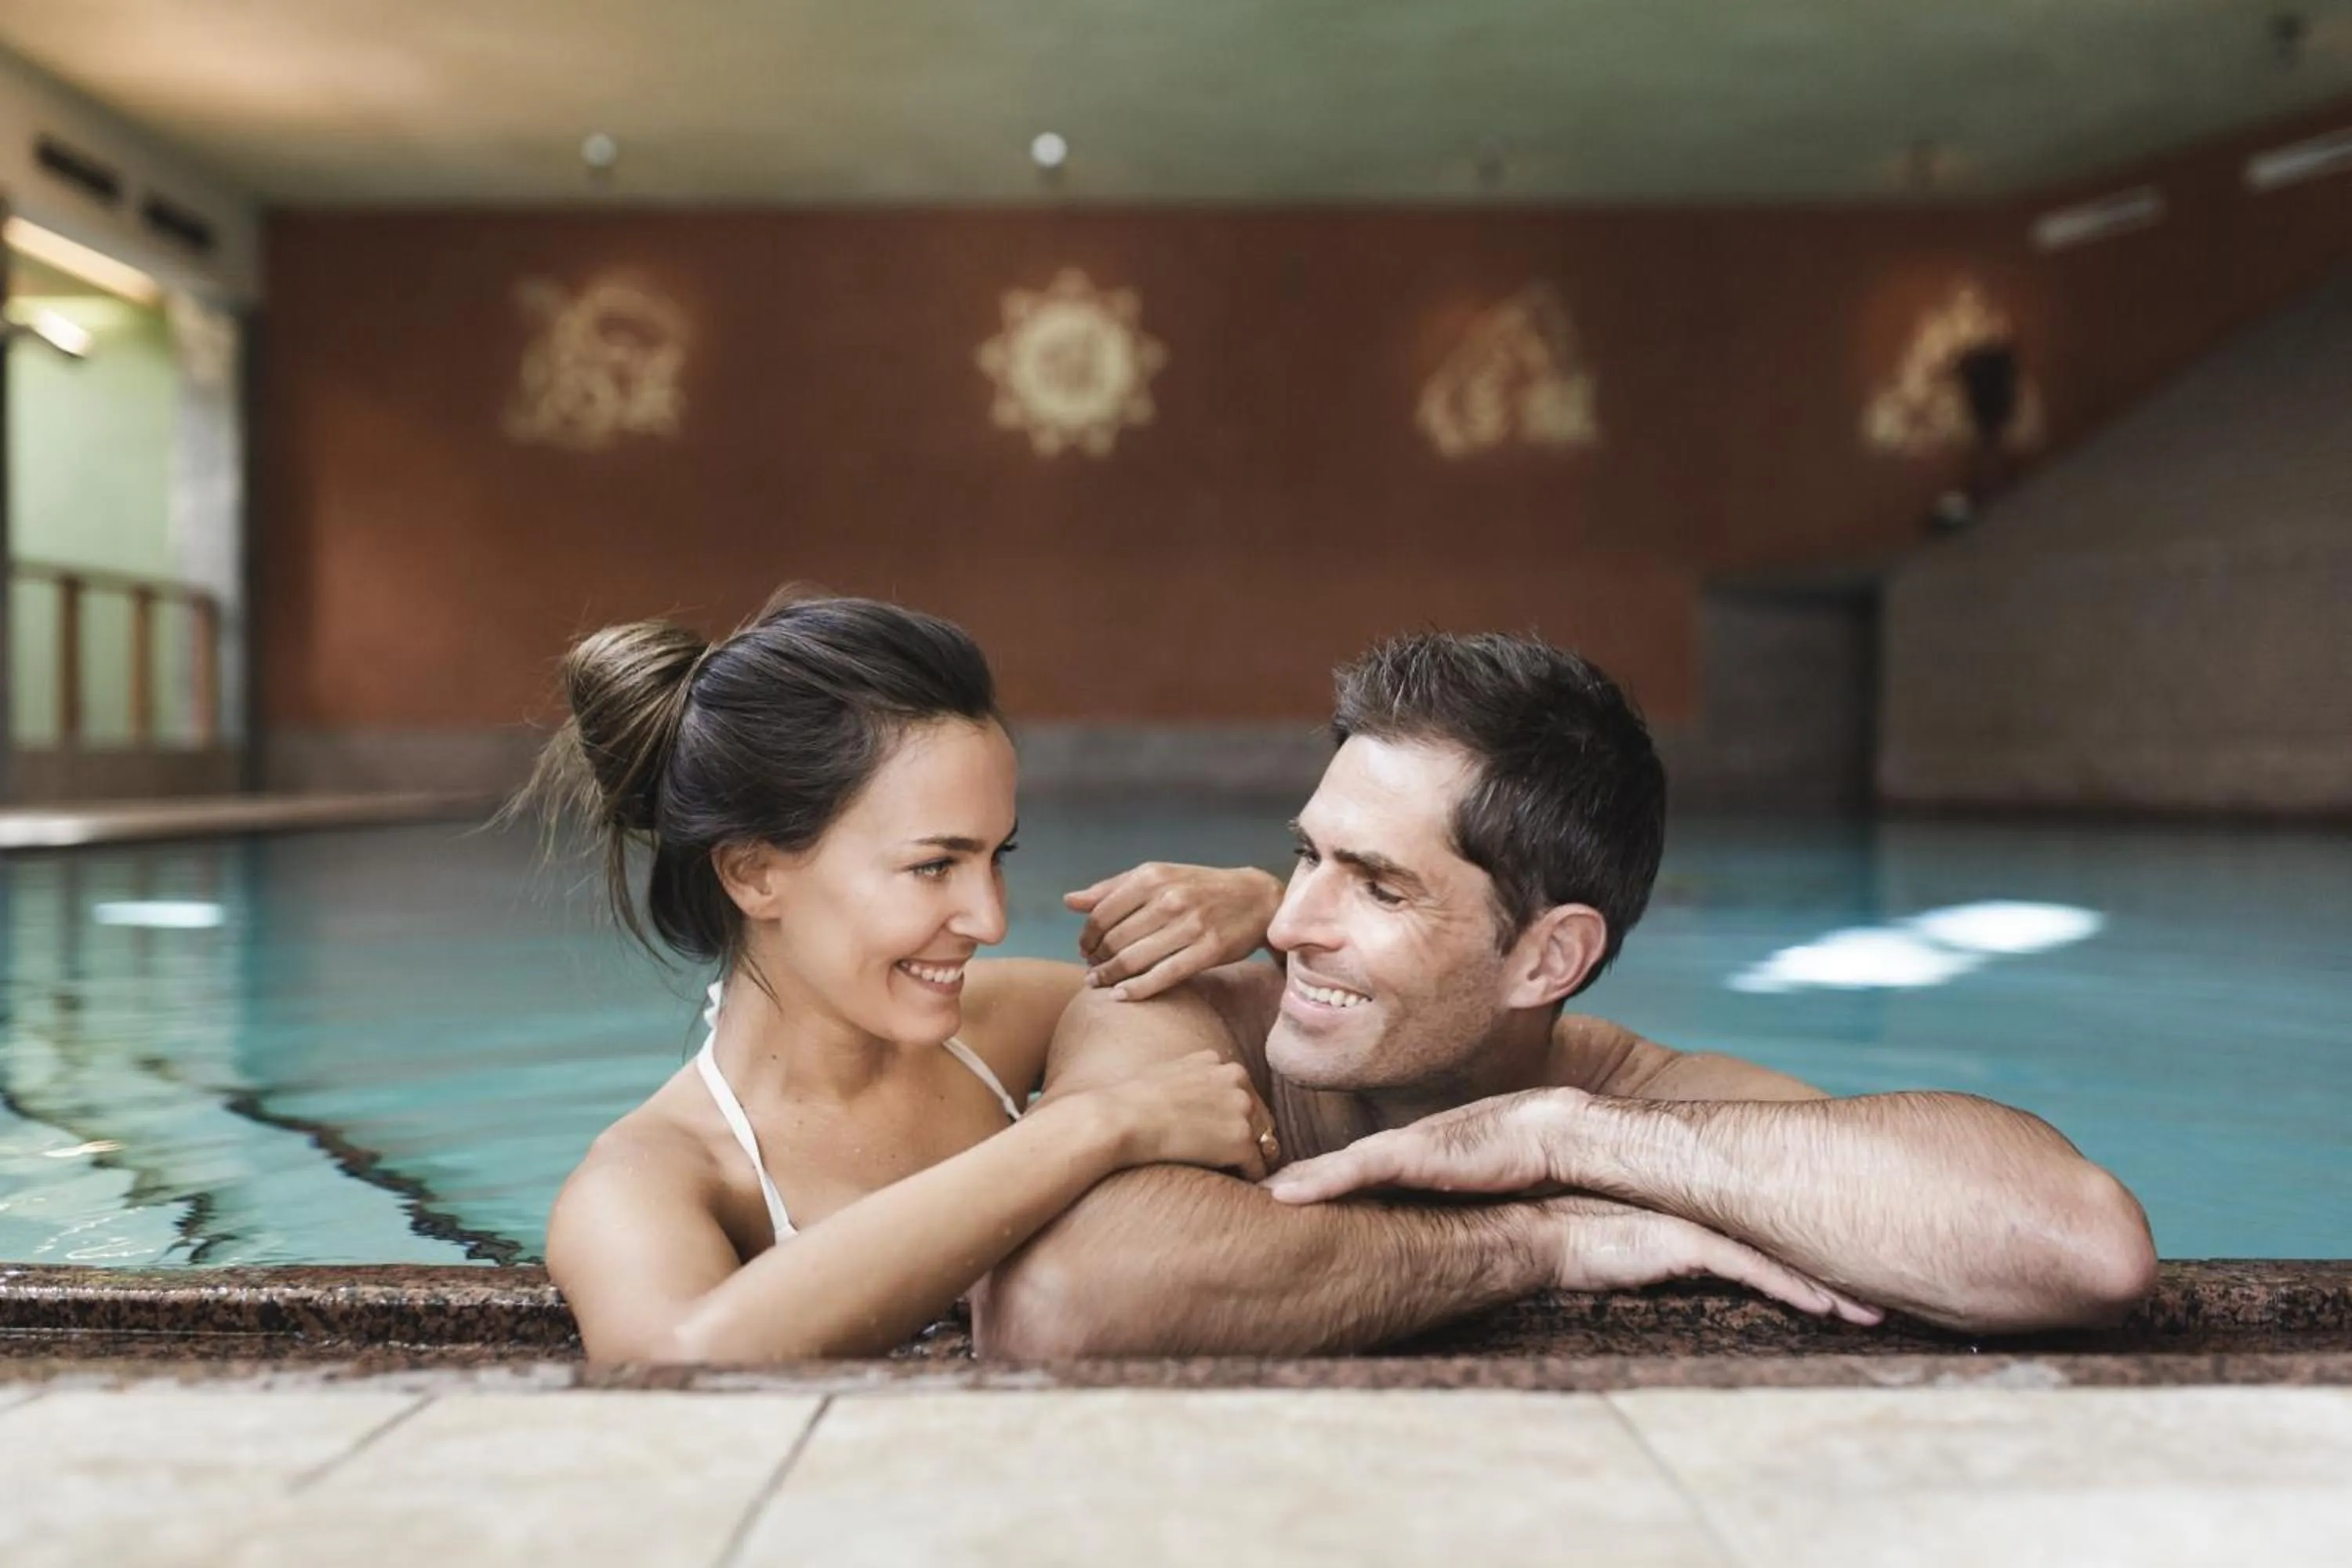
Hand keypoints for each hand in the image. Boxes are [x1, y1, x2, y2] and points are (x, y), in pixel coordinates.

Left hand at [1065, 863, 1282, 1001]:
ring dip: (1109, 976)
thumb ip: (1112, 889)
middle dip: (1097, 958)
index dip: (1087, 936)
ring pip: (1134, 959)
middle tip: (1092, 969)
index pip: (1102, 913)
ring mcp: (1190, 925)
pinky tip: (1120, 996)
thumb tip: (1069, 901)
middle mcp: (1170, 898)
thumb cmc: (1199, 888)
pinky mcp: (1208, 951)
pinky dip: (1136, 989)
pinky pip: (1162, 976)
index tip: (1084, 949)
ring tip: (1099, 983)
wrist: (1256, 898)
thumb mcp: (1158, 876)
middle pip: (1114, 939)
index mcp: (1153, 876)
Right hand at [1087, 1051, 1279, 1180]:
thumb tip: (1197, 1085)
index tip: (1222, 1134)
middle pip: (1258, 1115)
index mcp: (1220, 1063)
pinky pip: (1257, 1165)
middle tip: (1231, 1157)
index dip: (1234, 1116)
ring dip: (1250, 1156)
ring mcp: (1242, 1110)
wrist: (1122, 1119)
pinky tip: (1237, 1184)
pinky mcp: (1241, 1141)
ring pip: (1262, 1140)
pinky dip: (1250, 1176)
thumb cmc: (1133, 1099)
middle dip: (1248, 1135)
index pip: (1243, 1093)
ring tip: (1236, 1173)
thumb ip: (1194, 1073)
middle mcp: (1237, 1081)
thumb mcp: (1169, 1070)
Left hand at [1262, 1088, 1576, 1202]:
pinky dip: (1319, 1182)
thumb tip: (1411, 1236)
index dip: (1293, 1180)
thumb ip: (1426, 1201)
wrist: (1540, 1132)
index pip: (1332, 1171)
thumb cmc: (1500, 1159)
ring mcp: (1396, 1150)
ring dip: (1285, 1181)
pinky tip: (1283, 1195)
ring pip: (1325, 1169)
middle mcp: (1387, 1151)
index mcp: (1393, 1159)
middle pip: (1319, 1167)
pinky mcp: (1411, 1155)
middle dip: (1276, 1176)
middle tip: (1231, 1185)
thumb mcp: (1453, 1185)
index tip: (1254, 1192)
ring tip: (1245, 1191)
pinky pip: (1355, 1171)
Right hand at [1526, 1196, 1883, 1324]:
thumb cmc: (1575, 1241)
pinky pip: (1756, 1274)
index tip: (1856, 1263)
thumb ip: (1674, 1249)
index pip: (1771, 1222)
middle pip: (1790, 1230)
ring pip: (1784, 1254)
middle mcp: (1705, 1208)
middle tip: (1890, 1281)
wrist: (1534, 1233)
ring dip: (1831, 1286)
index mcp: (1697, 1207)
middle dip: (1840, 1254)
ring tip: (1876, 1312)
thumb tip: (1704, 1267)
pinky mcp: (1687, 1246)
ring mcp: (1697, 1223)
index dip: (1814, 1239)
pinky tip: (1833, 1312)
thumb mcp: (1637, 1244)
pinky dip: (1797, 1294)